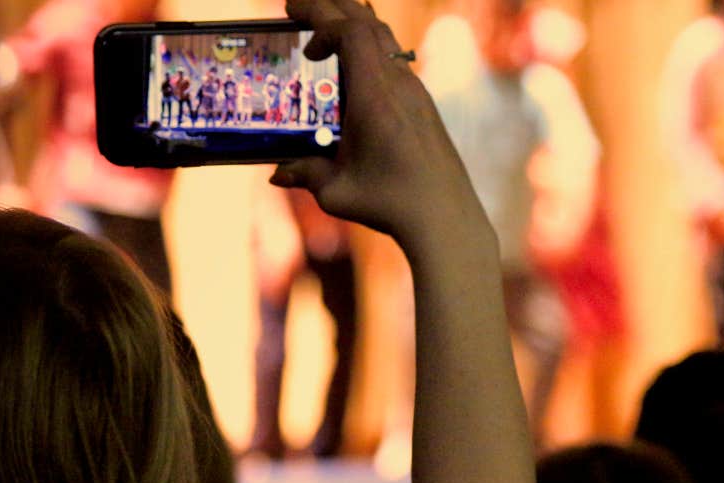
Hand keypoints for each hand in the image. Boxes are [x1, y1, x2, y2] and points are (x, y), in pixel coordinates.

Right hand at [273, 0, 489, 245]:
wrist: (446, 220)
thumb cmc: (391, 205)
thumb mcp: (336, 192)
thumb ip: (305, 174)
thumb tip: (277, 174)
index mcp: (375, 94)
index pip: (351, 31)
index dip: (321, 19)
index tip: (297, 28)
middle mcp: (400, 86)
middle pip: (368, 23)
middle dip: (332, 7)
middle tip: (299, 8)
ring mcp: (418, 94)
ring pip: (386, 40)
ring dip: (355, 26)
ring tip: (327, 28)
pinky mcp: (426, 109)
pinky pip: (397, 62)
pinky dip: (372, 50)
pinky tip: (357, 70)